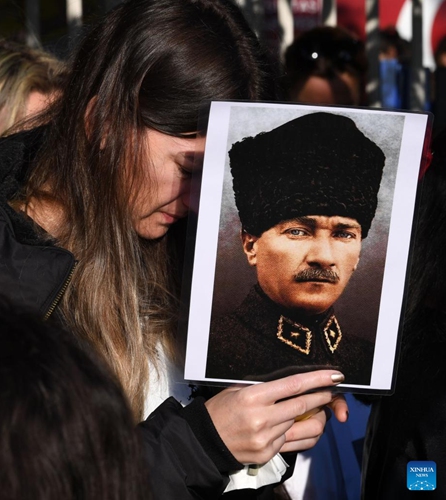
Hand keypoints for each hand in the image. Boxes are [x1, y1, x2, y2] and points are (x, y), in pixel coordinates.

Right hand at [205, 370, 344, 464]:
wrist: (205, 441)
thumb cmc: (220, 410)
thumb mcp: (237, 389)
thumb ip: (263, 385)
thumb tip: (292, 380)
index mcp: (253, 397)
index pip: (293, 385)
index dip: (317, 380)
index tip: (333, 375)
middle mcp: (261, 418)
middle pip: (303, 405)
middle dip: (322, 397)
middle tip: (331, 390)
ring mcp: (266, 439)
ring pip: (302, 426)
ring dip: (315, 417)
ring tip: (317, 410)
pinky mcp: (268, 454)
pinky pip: (293, 442)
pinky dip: (299, 432)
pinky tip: (297, 425)